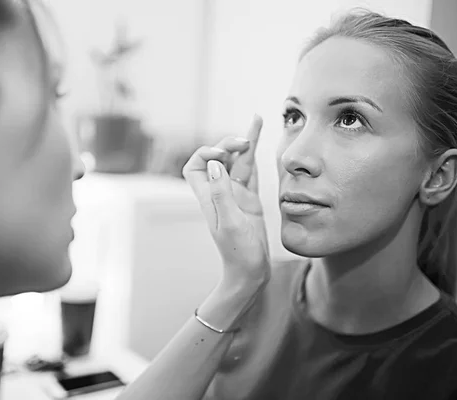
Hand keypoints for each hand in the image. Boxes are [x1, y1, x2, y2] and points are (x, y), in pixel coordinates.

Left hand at [182, 115, 269, 290]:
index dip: (206, 153)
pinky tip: (261, 142)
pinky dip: (256, 157)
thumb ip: (222, 194)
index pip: (195, 166)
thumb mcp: (231, 225)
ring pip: (238, 162)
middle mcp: (220, 193)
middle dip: (229, 144)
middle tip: (245, 140)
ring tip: (257, 120)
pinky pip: (251, 173)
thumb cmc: (239, 255)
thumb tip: (216, 163)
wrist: (251, 274)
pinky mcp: (250, 201)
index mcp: (209, 198)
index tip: (223, 154)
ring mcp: (236, 196)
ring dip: (245, 143)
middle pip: (218, 158)